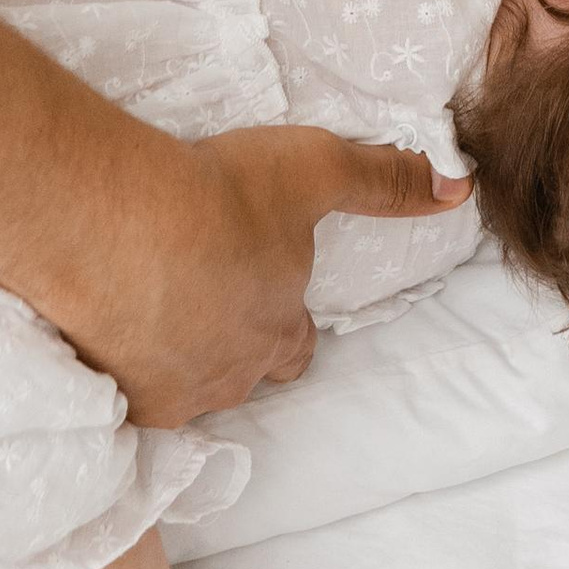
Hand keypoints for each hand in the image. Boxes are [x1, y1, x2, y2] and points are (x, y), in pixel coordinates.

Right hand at [40, 123, 468, 427]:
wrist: (111, 223)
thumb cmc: (220, 193)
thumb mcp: (316, 170)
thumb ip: (386, 180)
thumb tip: (461, 189)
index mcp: (281, 329)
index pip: (297, 348)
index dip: (283, 320)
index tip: (261, 291)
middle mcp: (233, 374)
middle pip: (242, 374)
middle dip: (229, 345)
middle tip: (200, 299)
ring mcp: (173, 392)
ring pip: (184, 387)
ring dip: (174, 356)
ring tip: (149, 308)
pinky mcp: (119, 397)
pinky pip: (127, 396)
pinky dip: (122, 366)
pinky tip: (107, 329)